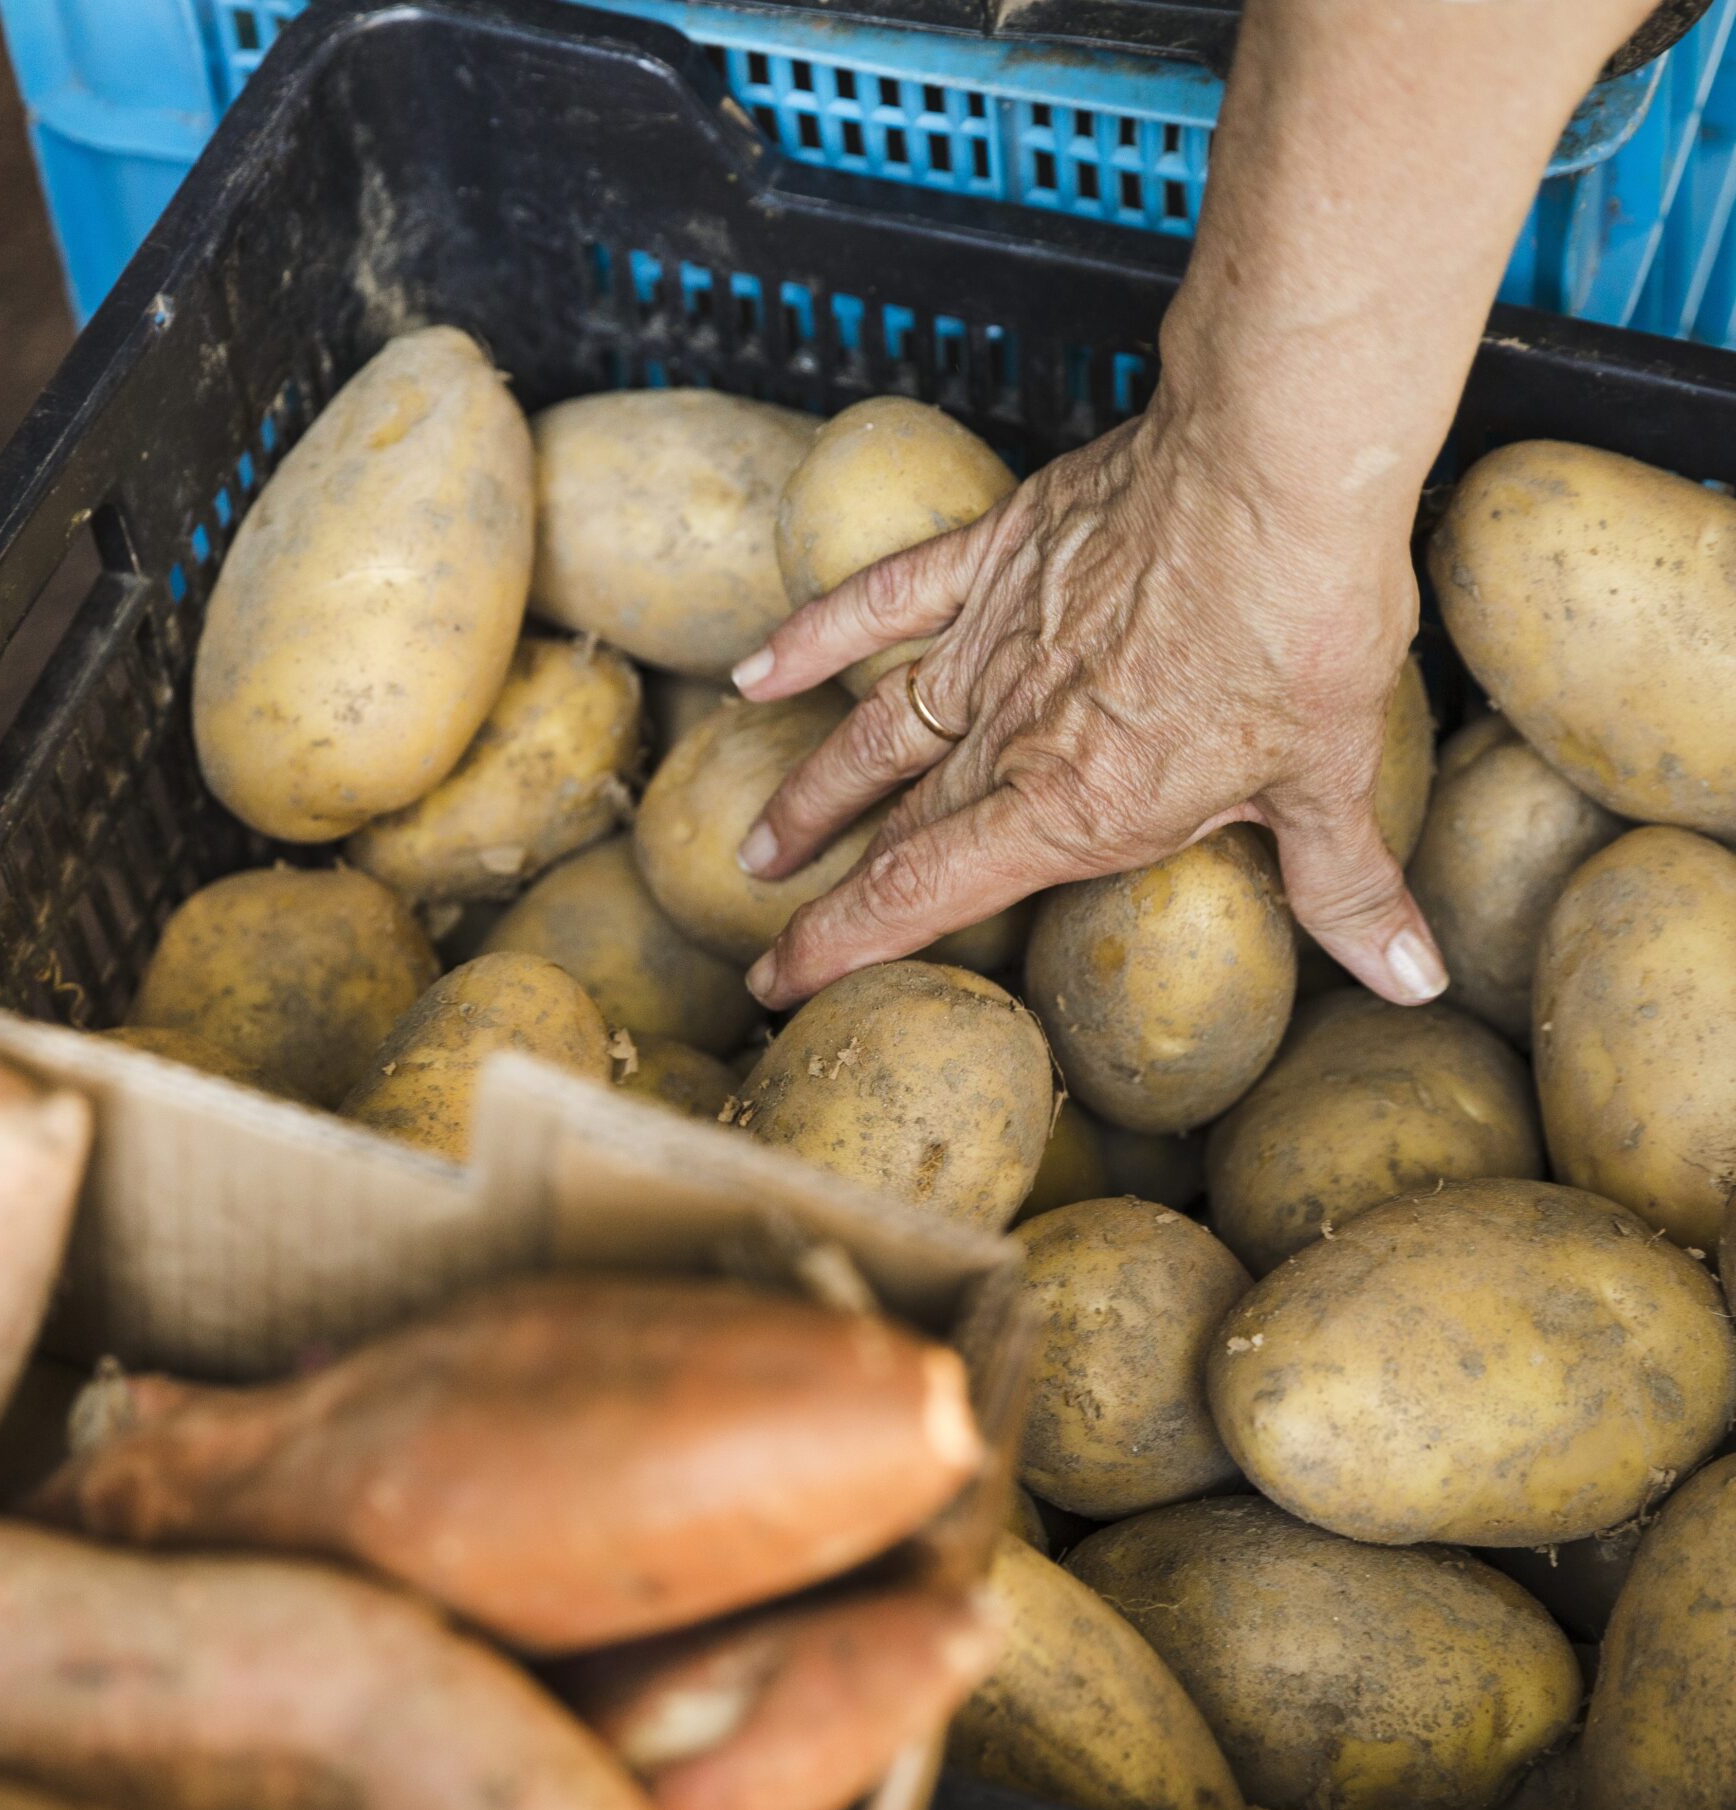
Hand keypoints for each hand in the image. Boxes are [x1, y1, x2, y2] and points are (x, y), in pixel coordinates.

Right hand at [729, 396, 1447, 1011]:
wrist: (1273, 468)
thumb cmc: (1304, 621)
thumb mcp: (1334, 773)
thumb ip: (1345, 885)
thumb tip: (1406, 974)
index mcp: (1074, 805)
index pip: (924, 893)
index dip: (840, 946)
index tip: (778, 983)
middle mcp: (1010, 734)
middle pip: (894, 827)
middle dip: (824, 893)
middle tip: (767, 938)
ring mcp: (992, 643)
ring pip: (874, 733)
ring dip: (814, 792)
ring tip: (760, 841)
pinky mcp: (994, 557)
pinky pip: (883, 602)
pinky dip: (816, 636)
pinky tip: (759, 669)